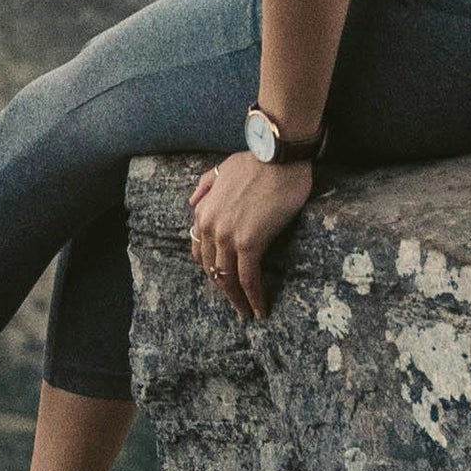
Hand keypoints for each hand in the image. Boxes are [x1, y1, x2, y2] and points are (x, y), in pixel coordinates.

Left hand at [187, 148, 315, 316]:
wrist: (278, 156)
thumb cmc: (257, 160)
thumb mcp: (222, 168)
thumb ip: (204, 186)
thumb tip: (193, 202)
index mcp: (202, 211)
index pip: (201, 251)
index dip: (213, 269)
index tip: (224, 280)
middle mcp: (210, 226)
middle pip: (213, 269)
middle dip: (224, 290)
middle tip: (237, 305)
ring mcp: (228, 236)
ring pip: (228, 278)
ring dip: (238, 300)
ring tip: (248, 313)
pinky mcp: (250, 243)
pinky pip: (248, 278)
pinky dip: (254, 297)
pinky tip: (260, 309)